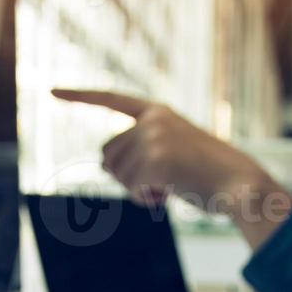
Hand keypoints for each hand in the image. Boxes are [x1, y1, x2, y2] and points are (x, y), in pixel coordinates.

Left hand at [53, 89, 291, 249]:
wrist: (238, 183)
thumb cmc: (207, 173)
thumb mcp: (171, 154)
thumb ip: (139, 151)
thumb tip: (101, 165)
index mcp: (158, 111)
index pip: (111, 98)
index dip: (80, 96)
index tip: (52, 92)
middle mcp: (152, 119)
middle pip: (108, 153)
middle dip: (124, 175)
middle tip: (157, 183)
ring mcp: (153, 138)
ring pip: (116, 174)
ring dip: (137, 190)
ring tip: (169, 187)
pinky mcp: (155, 161)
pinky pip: (131, 189)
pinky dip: (146, 200)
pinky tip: (169, 196)